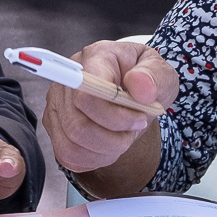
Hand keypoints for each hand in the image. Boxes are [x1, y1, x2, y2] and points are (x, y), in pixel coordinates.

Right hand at [42, 41, 177, 175]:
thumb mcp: (162, 73)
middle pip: (78, 126)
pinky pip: (67, 155)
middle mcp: (67, 80)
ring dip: (105, 150)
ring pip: (71, 145)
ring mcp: (56, 104)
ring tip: (123, 136)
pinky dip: (93, 158)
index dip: (114, 116)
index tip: (140, 119)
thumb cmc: (145, 81)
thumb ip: (155, 76)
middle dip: (114, 139)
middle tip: (134, 129)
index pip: (87, 95)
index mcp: (95, 58)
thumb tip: (139, 84)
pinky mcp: (54, 125)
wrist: (136, 93)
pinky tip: (108, 145)